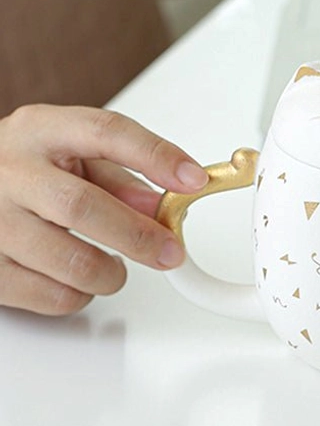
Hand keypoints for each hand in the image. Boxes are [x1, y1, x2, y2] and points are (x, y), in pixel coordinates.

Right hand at [0, 105, 207, 315]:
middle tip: (170, 252)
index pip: (106, 133)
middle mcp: (8, 170)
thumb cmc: (25, 169)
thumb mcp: (72, 157)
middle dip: (139, 235)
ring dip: (110, 272)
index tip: (194, 180)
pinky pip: (49, 295)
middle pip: (83, 206)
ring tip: (116, 267)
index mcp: (40, 131)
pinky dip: (79, 294)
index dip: (156, 156)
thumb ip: (121, 178)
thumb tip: (162, 207)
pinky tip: (77, 279)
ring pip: (69, 260)